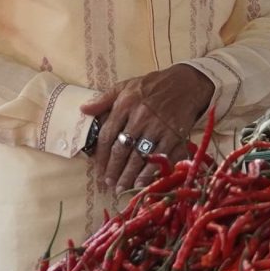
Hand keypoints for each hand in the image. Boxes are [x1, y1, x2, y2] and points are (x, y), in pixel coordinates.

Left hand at [82, 64, 214, 193]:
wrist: (186, 83)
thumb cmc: (152, 86)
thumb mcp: (125, 86)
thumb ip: (104, 100)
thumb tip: (83, 110)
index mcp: (125, 104)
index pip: (107, 135)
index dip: (100, 156)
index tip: (98, 170)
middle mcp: (140, 116)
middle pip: (121, 149)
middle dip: (113, 169)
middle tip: (108, 183)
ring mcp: (157, 126)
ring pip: (138, 156)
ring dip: (128, 175)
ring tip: (121, 187)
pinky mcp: (173, 134)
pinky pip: (158, 157)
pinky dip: (149, 172)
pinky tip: (141, 182)